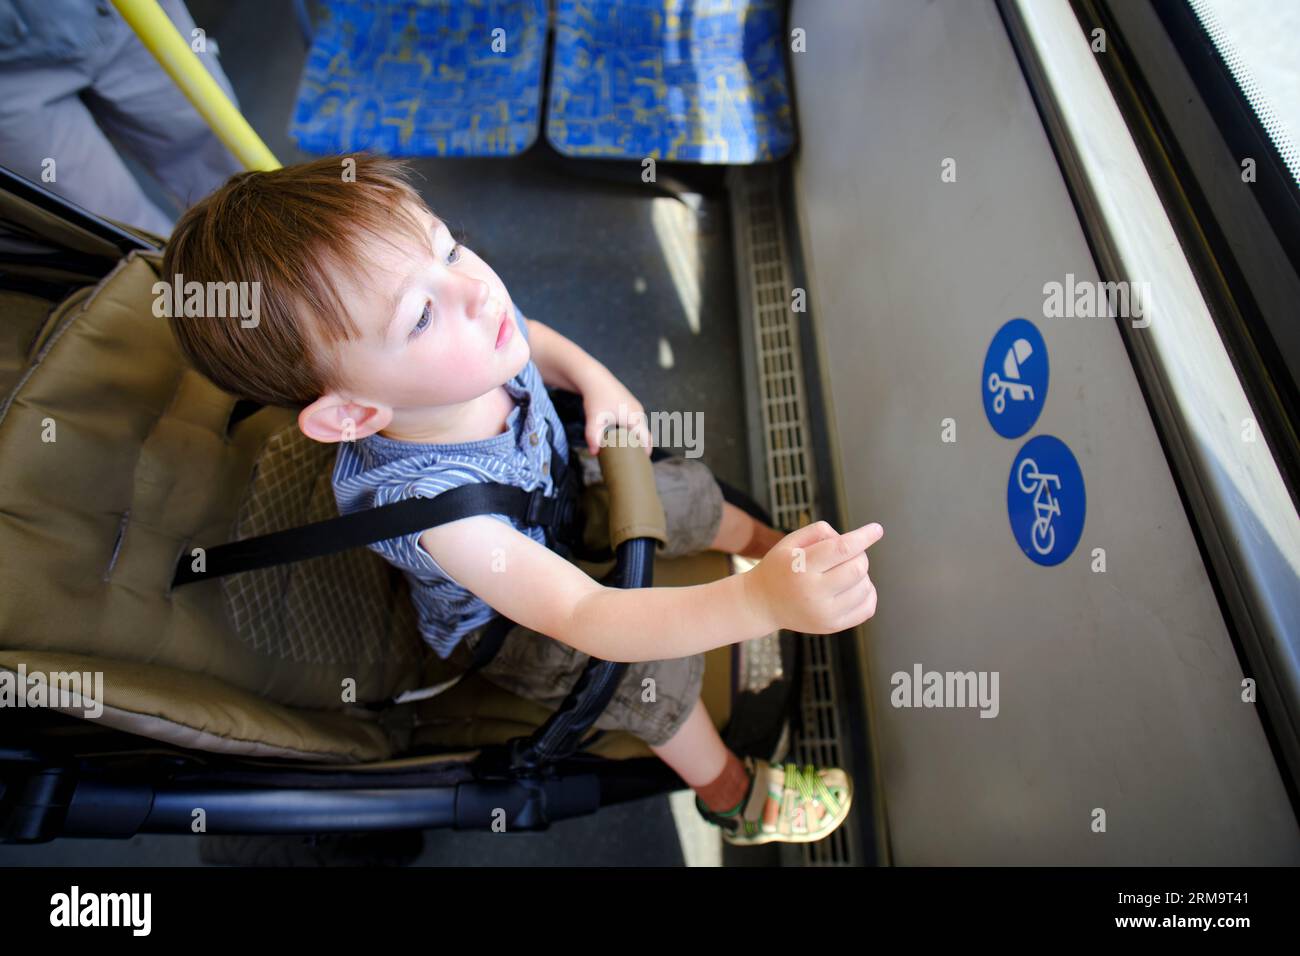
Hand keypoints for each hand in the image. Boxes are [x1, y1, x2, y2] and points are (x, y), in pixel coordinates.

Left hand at [581, 375, 652, 456]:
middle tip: (632, 462)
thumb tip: (594, 453)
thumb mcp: (594, 419)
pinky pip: (636, 421)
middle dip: (640, 448)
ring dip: (636, 439)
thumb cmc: (595, 398)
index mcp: (634, 418)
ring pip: (640, 428)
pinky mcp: (630, 404)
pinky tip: (623, 437)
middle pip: (645, 435)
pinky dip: (632, 430)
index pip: (647, 440)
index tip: (641, 464)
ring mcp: (636, 407)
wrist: (594, 378)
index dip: (646, 453)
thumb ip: (593, 437)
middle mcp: (639, 412)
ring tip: (627, 452)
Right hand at [743, 521, 883, 633]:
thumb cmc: (780, 568)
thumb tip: (850, 539)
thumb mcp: (789, 542)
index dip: (863, 537)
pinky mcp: (832, 626)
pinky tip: (854, 587)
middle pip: (857, 568)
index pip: (842, 549)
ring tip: (845, 571)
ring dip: (862, 574)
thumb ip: (819, 532)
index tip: (876, 529)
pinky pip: (867, 609)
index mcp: (800, 568)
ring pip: (865, 587)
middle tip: (849, 554)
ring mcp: (824, 614)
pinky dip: (868, 593)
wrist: (762, 604)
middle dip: (860, 555)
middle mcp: (812, 593)